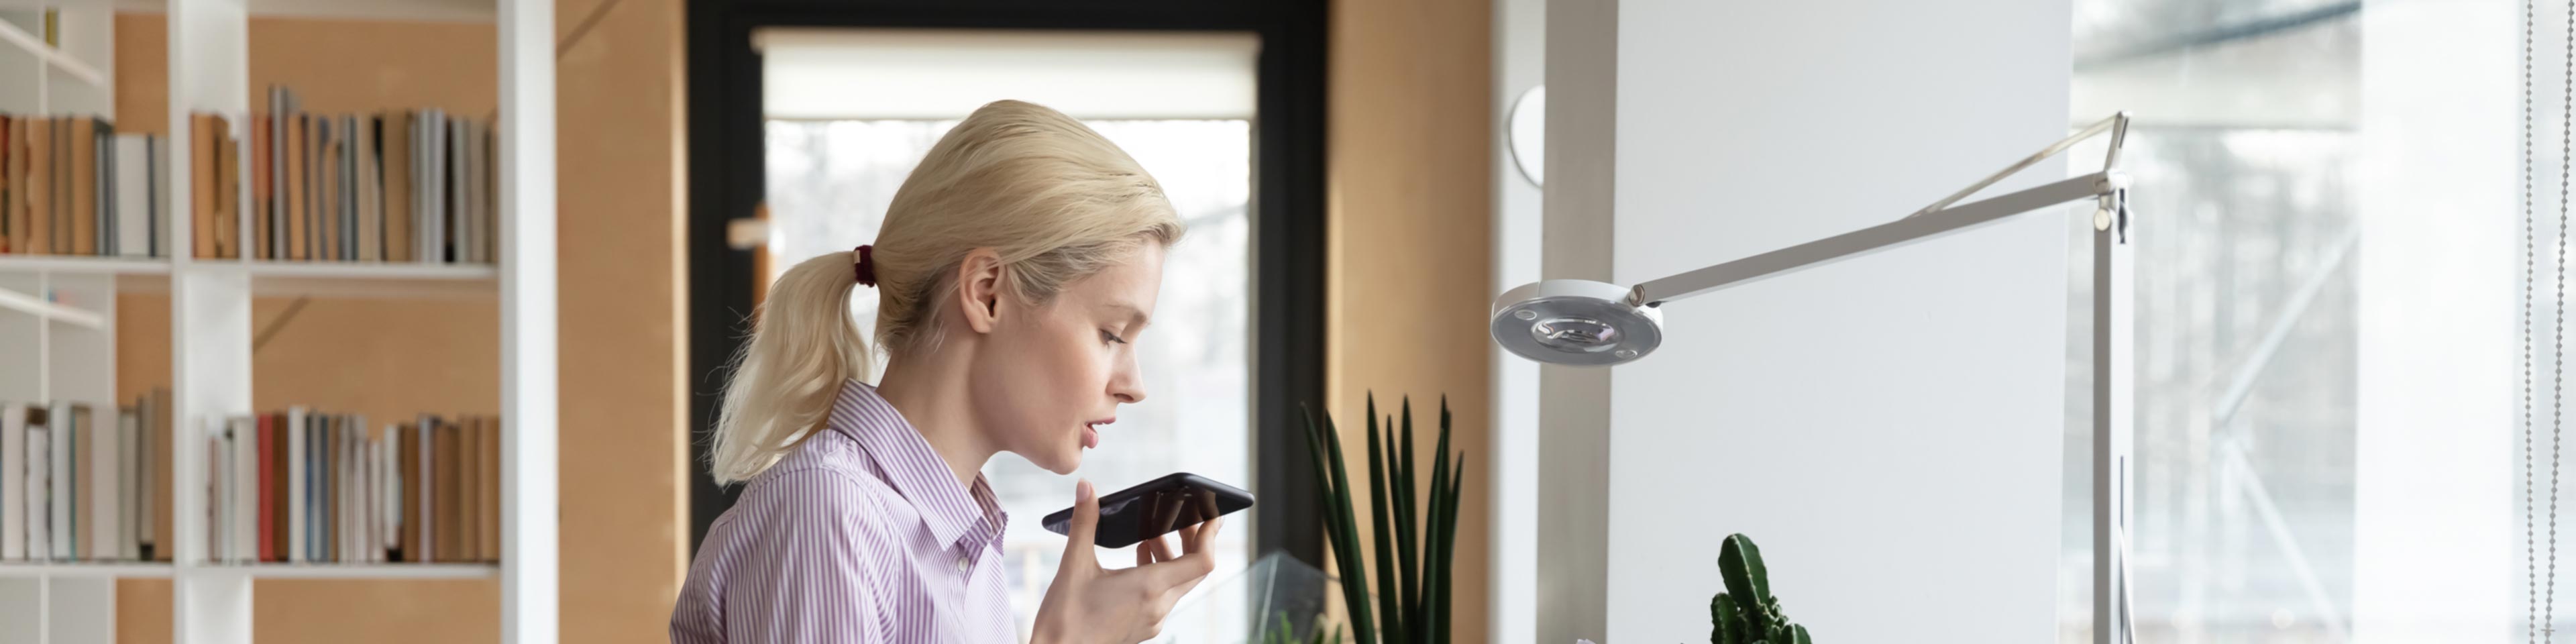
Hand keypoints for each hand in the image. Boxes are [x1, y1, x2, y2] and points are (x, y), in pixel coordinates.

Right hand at [1031, 480, 1225, 643]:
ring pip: (1179, 585)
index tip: (1210, 516)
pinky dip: (1160, 575)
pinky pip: (1165, 598)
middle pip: (1195, 571)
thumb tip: (1086, 487)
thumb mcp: (1073, 565)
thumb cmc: (1064, 617)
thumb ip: (1084, 522)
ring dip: (1173, 558)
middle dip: (1193, 542)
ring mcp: (1152, 621)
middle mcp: (1158, 607)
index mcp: (1149, 588)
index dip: (1210, 537)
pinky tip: (1139, 562)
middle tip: (1181, 520)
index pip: (1201, 562)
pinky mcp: (1142, 629)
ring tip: (1151, 538)